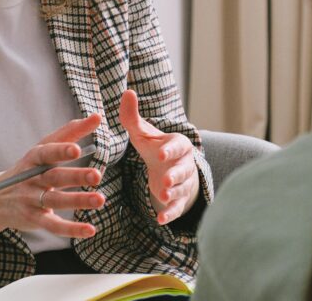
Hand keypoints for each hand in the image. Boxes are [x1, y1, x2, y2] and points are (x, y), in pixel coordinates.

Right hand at [0, 113, 105, 238]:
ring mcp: (31, 199)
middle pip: (54, 177)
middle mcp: (32, 178)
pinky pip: (54, 226)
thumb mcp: (44, 148)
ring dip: (78, 201)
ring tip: (100, 200)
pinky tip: (90, 230)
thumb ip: (70, 132)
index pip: (47, 151)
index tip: (77, 149)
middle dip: (75, 176)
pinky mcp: (34, 219)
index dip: (61, 151)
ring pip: (56, 200)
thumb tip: (97, 116)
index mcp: (35, 158)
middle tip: (96, 176)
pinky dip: (72, 229)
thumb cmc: (29, 168)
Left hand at [118, 89, 199, 224]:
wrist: (168, 167)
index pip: (176, 146)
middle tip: (165, 180)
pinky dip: (169, 214)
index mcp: (178, 144)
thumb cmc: (154, 146)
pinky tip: (159, 220)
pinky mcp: (178, 200)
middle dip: (175, 175)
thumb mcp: (142, 133)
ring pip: (180, 189)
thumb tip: (127, 91)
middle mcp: (184, 164)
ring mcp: (183, 183)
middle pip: (182, 170)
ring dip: (172, 194)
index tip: (159, 155)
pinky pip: (176, 208)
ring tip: (162, 196)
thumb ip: (132, 116)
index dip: (169, 151)